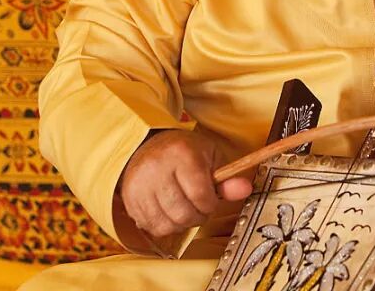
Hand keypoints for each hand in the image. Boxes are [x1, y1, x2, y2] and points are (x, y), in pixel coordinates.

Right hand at [119, 129, 251, 238]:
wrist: (145, 146)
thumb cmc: (182, 152)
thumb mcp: (209, 157)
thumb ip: (227, 178)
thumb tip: (245, 189)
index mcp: (181, 153)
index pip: (201, 195)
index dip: (210, 204)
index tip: (210, 199)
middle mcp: (157, 167)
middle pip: (184, 213)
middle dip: (197, 216)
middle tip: (198, 206)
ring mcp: (140, 184)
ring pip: (168, 224)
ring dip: (181, 223)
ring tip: (183, 208)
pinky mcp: (129, 199)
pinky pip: (152, 227)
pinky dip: (165, 225)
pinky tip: (167, 211)